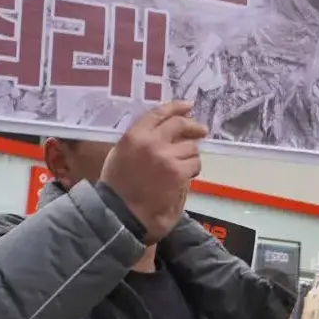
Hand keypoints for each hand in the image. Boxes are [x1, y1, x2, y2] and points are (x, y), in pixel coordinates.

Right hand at [100, 101, 206, 242]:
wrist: (120, 213)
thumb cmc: (117, 187)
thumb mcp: (120, 154)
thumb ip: (140, 140)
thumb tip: (165, 132)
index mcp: (134, 136)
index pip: (159, 114)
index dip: (176, 107)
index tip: (188, 106)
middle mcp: (151, 142)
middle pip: (180, 125)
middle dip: (193, 127)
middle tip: (201, 130)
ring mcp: (166, 157)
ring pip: (190, 147)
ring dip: (190, 155)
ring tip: (183, 165)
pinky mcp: (177, 173)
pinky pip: (194, 164)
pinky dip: (192, 169)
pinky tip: (184, 177)